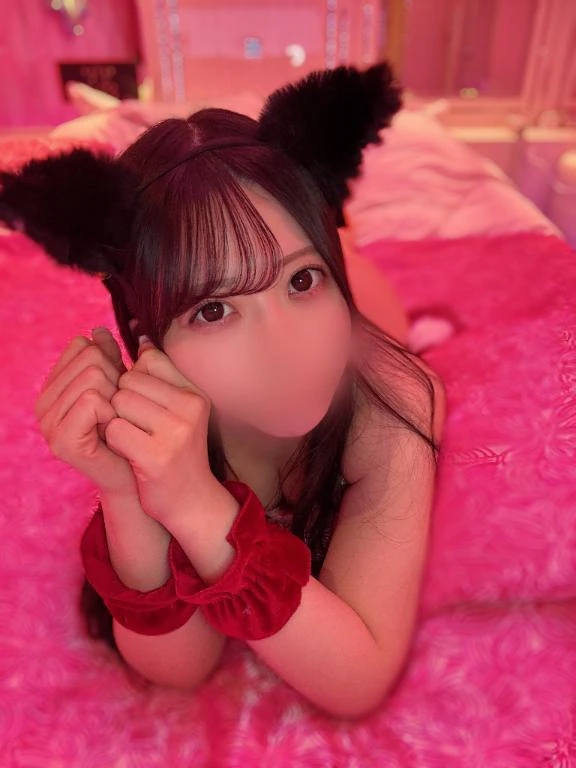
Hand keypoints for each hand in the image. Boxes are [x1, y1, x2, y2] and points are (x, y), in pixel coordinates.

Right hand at [34, 327, 138, 496]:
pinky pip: (93, 400)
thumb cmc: (130, 429)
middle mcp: (43, 403)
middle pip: (90, 358)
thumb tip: (99, 328)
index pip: (83, 345)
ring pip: (94, 377)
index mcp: (53, 387)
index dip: (110, 361)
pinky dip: (112, 411)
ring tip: (117, 420)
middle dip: (116, 378)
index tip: (116, 389)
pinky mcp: (61, 440)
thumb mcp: (118, 385)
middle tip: (119, 409)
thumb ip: (107, 357)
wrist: (137, 474)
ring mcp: (48, 423)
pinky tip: (114, 429)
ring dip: (116, 397)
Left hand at [104, 336, 218, 524]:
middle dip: (122, 402)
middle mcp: (190, 408)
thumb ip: (157, 372)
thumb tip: (138, 333)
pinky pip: (114, 429)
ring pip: (118, 402)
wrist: (191, 500)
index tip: (144, 406)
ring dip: (117, 421)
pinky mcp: (157, 455)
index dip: (134, 380)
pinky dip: (114, 441)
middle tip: (138, 428)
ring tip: (136, 440)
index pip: (149, 359)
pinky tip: (132, 454)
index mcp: (195, 393)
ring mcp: (176, 432)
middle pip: (129, 380)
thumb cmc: (176, 450)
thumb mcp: (175, 408)